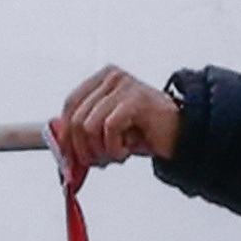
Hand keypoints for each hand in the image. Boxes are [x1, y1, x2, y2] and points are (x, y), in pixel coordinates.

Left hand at [52, 65, 180, 177]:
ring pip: (90, 126)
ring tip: (116, 156)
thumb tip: (60, 149)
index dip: (66, 135)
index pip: (70, 105)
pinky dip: (114, 148)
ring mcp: (124, 86)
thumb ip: (85, 133)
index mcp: (101, 79)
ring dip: (101, 151)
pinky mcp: (135, 99)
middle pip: (77, 118)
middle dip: (83, 149)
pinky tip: (127, 151)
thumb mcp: (107, 131)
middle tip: (98, 163)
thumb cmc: (144, 133)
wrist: (180, 137)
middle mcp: (111, 77)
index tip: (69, 158)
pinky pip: (109, 128)